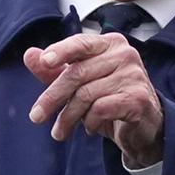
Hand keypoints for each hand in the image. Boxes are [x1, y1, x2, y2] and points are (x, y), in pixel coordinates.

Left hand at [24, 33, 163, 167]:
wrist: (144, 125)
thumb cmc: (110, 98)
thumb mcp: (80, 84)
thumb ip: (55, 70)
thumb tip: (30, 54)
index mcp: (110, 44)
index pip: (81, 43)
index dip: (61, 51)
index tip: (44, 61)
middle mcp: (125, 54)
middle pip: (78, 73)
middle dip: (53, 97)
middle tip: (36, 117)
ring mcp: (133, 75)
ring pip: (86, 94)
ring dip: (69, 117)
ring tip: (61, 131)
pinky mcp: (137, 98)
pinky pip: (101, 109)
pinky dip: (90, 122)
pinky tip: (90, 128)